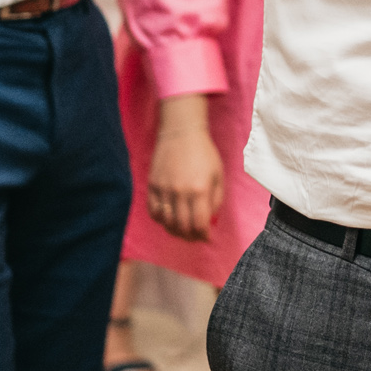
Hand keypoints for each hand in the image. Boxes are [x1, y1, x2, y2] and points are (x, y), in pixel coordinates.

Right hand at [145, 95, 223, 240]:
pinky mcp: (152, 185)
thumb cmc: (204, 153)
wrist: (181, 133)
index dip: (203, 236)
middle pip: (182, 227)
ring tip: (182, 229)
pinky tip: (168, 218)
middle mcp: (180, 192)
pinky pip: (153, 211)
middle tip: (195, 236)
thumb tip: (210, 221)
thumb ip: (216, 200)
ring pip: (166, 222)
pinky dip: (160, 220)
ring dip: (175, 230)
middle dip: (190, 236)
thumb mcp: (218, 175)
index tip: (206, 236)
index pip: (199, 225)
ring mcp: (164, 189)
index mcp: (200, 190)